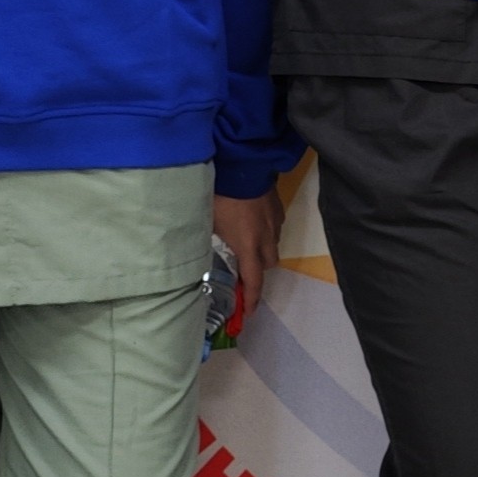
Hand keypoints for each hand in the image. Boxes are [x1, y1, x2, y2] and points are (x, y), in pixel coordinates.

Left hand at [211, 192, 278, 326]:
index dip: (252, 299)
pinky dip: (266, 230)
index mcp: (247, 246)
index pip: (254, 280)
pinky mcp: (278, 208)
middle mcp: (266, 238)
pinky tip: (252, 220)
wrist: (242, 165)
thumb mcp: (208, 220)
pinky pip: (275, 227)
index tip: (249, 311)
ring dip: (262, 250)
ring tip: (246, 240)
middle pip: (269, 265)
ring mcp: (275, 222)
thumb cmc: (221, 195)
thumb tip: (198, 248)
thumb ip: (209, 238)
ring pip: (273, 246)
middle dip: (258, 270)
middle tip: (243, 267)